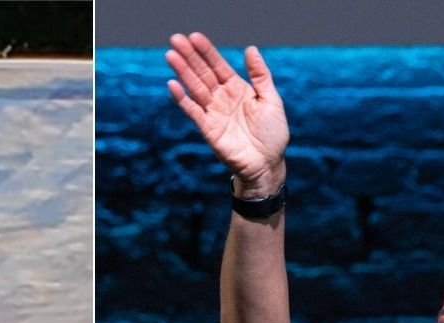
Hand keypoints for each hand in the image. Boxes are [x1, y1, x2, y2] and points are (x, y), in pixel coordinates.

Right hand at [165, 32, 289, 194]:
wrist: (267, 164)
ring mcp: (214, 113)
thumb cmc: (272, 134)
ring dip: (183, 72)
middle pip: (202, 73)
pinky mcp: (208, 129)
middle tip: (175, 39)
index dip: (207, 51)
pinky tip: (173, 85)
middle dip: (189, 56)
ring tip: (171, 55)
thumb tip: (250, 49)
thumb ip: (260, 75)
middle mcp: (222, 98)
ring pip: (195, 88)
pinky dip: (183, 99)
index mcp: (237, 88)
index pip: (218, 65)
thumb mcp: (271, 99)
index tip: (194, 36)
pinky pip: (193, 112)